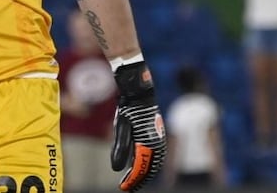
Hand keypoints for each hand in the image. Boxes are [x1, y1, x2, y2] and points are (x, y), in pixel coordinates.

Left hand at [110, 61, 166, 191]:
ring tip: (134, 181)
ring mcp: (159, 140)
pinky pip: (156, 156)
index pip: (140, 168)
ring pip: (154, 164)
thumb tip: (117, 169)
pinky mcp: (158, 137)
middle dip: (139, 180)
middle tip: (127, 188)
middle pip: (149, 169)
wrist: (140, 93)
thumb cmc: (128, 109)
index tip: (123, 188)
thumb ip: (120, 148)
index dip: (132, 180)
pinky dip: (149, 165)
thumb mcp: (120, 127)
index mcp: (147, 142)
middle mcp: (156, 143)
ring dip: (145, 174)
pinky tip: (140, 166)